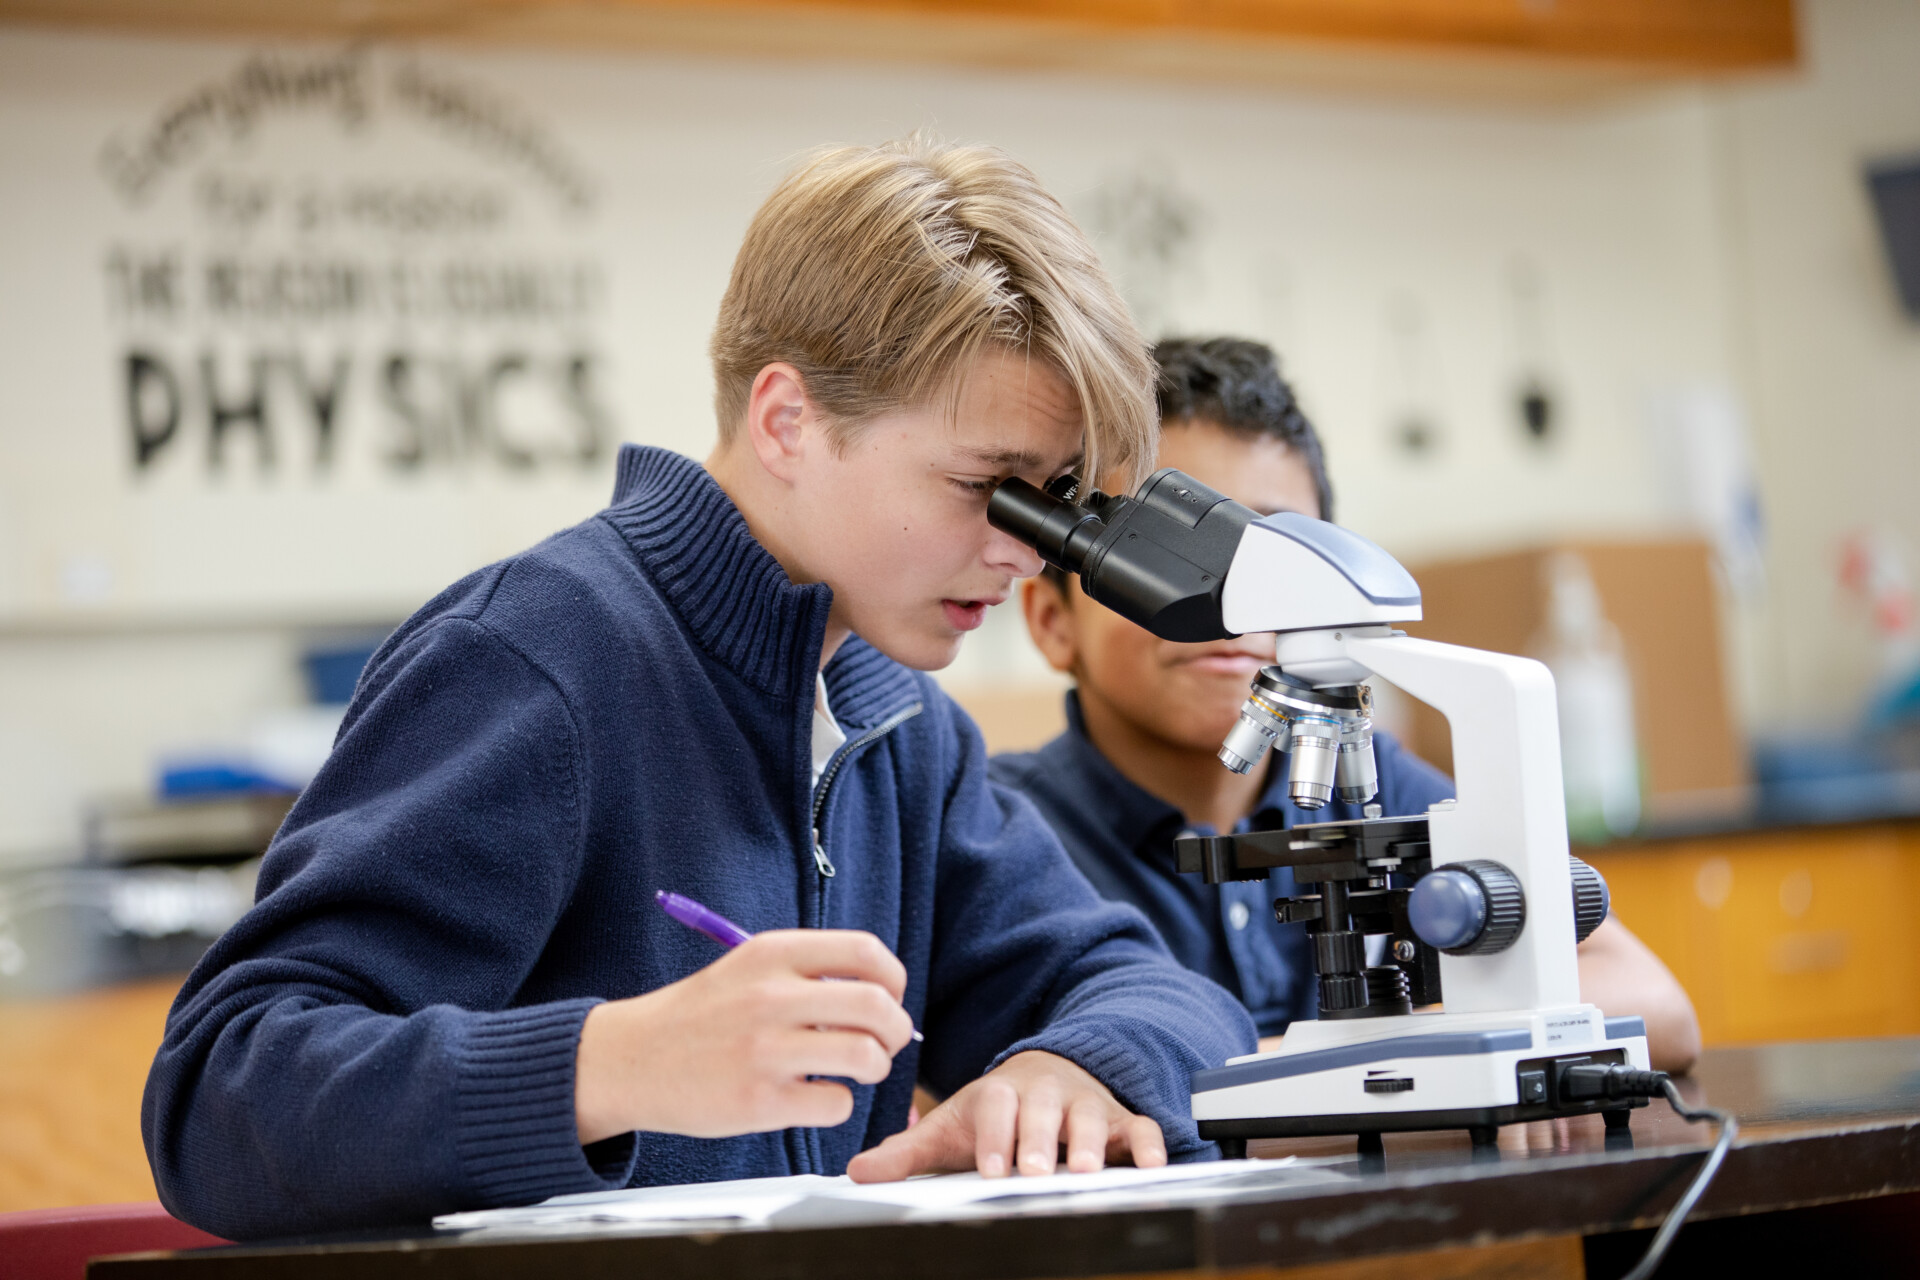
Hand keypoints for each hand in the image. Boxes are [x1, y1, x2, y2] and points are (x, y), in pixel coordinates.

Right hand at [574, 930, 914, 1144]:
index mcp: (771, 953)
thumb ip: (807, 970)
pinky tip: (816, 1096)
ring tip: (858, 1070)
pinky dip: (838, 1104)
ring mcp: (764, 1050)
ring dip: (875, 1066)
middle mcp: (770, 996)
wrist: (631, 1059)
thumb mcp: (747, 968)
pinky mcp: (758, 1101)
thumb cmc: (700, 1016)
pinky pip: (836, 1103)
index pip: (866, 952)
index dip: (893, 979)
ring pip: (866, 1055)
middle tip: (886, 1042)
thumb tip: (879, 992)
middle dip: (896, 1029)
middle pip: (877, 1005)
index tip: (889, 997)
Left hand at [845, 1050, 1166, 1180]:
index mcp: (999, 1094)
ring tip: (1088, 1173)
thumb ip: (909, 1152)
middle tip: (1037, 1173)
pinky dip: (1148, 1143)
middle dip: (1041, 1143)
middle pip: (1044, 1113)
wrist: (1046, 1073)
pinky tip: (1152, 1165)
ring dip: (1091, 1144)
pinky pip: (1139, 1126)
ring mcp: (1084, 1103)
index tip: (992, 1169)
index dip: (996, 1138)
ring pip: (1091, 1118)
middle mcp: (1044, 1094)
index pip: (996, 1111)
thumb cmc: (995, 1113)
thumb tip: (858, 1173)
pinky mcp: (1119, 1117)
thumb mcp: (951, 1127)